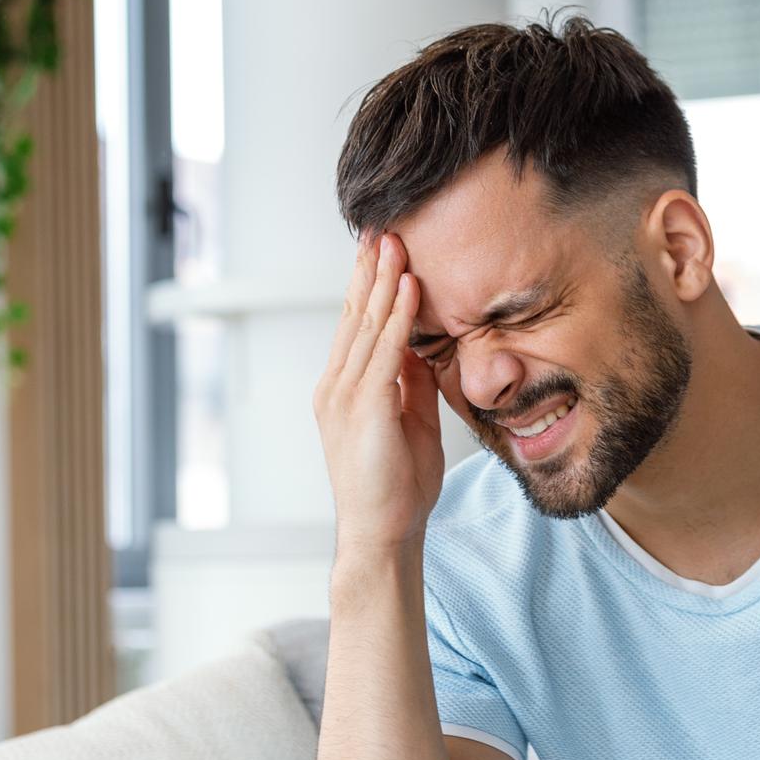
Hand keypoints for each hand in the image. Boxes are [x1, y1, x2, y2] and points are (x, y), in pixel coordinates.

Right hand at [312, 234, 444, 557]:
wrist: (382, 533)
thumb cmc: (396, 485)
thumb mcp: (408, 421)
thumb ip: (410, 383)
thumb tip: (423, 349)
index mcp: (343, 388)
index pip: (355, 324)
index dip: (368, 283)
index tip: (381, 246)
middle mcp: (336, 385)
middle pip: (354, 314)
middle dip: (369, 268)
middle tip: (381, 225)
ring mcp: (344, 396)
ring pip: (366, 324)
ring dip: (384, 279)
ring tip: (396, 241)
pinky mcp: (364, 409)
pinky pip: (386, 351)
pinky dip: (398, 316)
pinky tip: (409, 287)